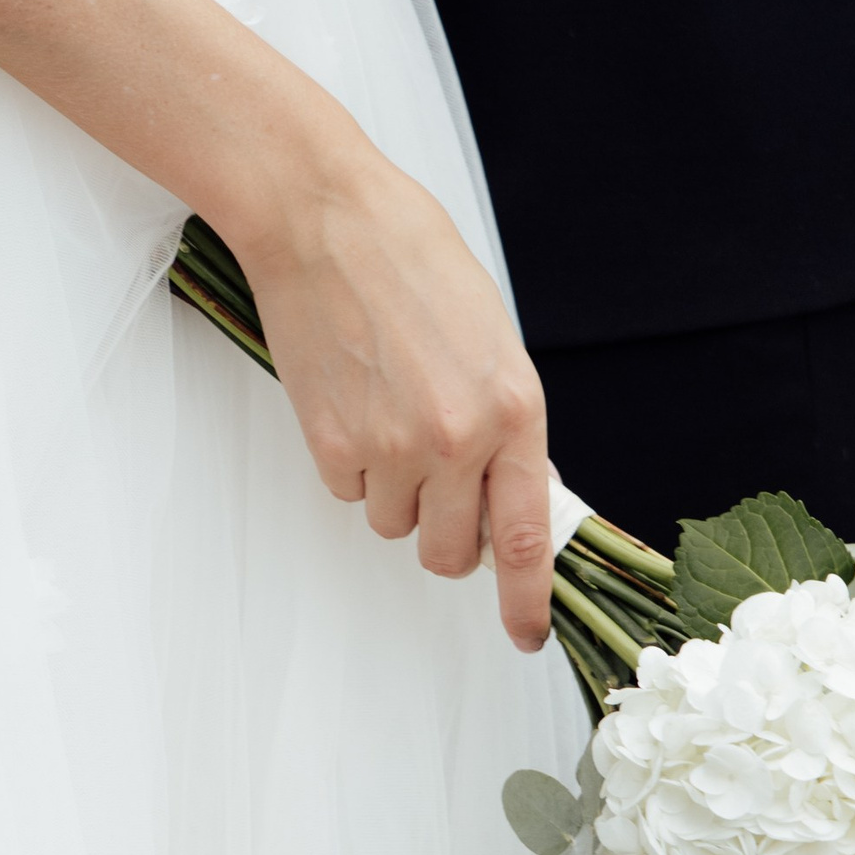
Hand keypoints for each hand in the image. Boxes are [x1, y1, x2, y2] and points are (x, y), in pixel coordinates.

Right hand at [230, 157, 553, 655]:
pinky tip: (352, 398)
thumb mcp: (491, 341)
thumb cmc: (413, 263)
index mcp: (514, 410)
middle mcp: (458, 439)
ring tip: (386, 409)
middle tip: (434, 487)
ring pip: (393, 523)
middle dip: (444, 537)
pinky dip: (350, 461)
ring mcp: (390, 447)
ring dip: (393, 489)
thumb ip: (506, 424)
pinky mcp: (331, 445)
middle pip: (450, 553)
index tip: (527, 633)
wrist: (325, 221)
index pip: (528, 537)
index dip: (529, 600)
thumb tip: (509, 496)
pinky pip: (347, 492)